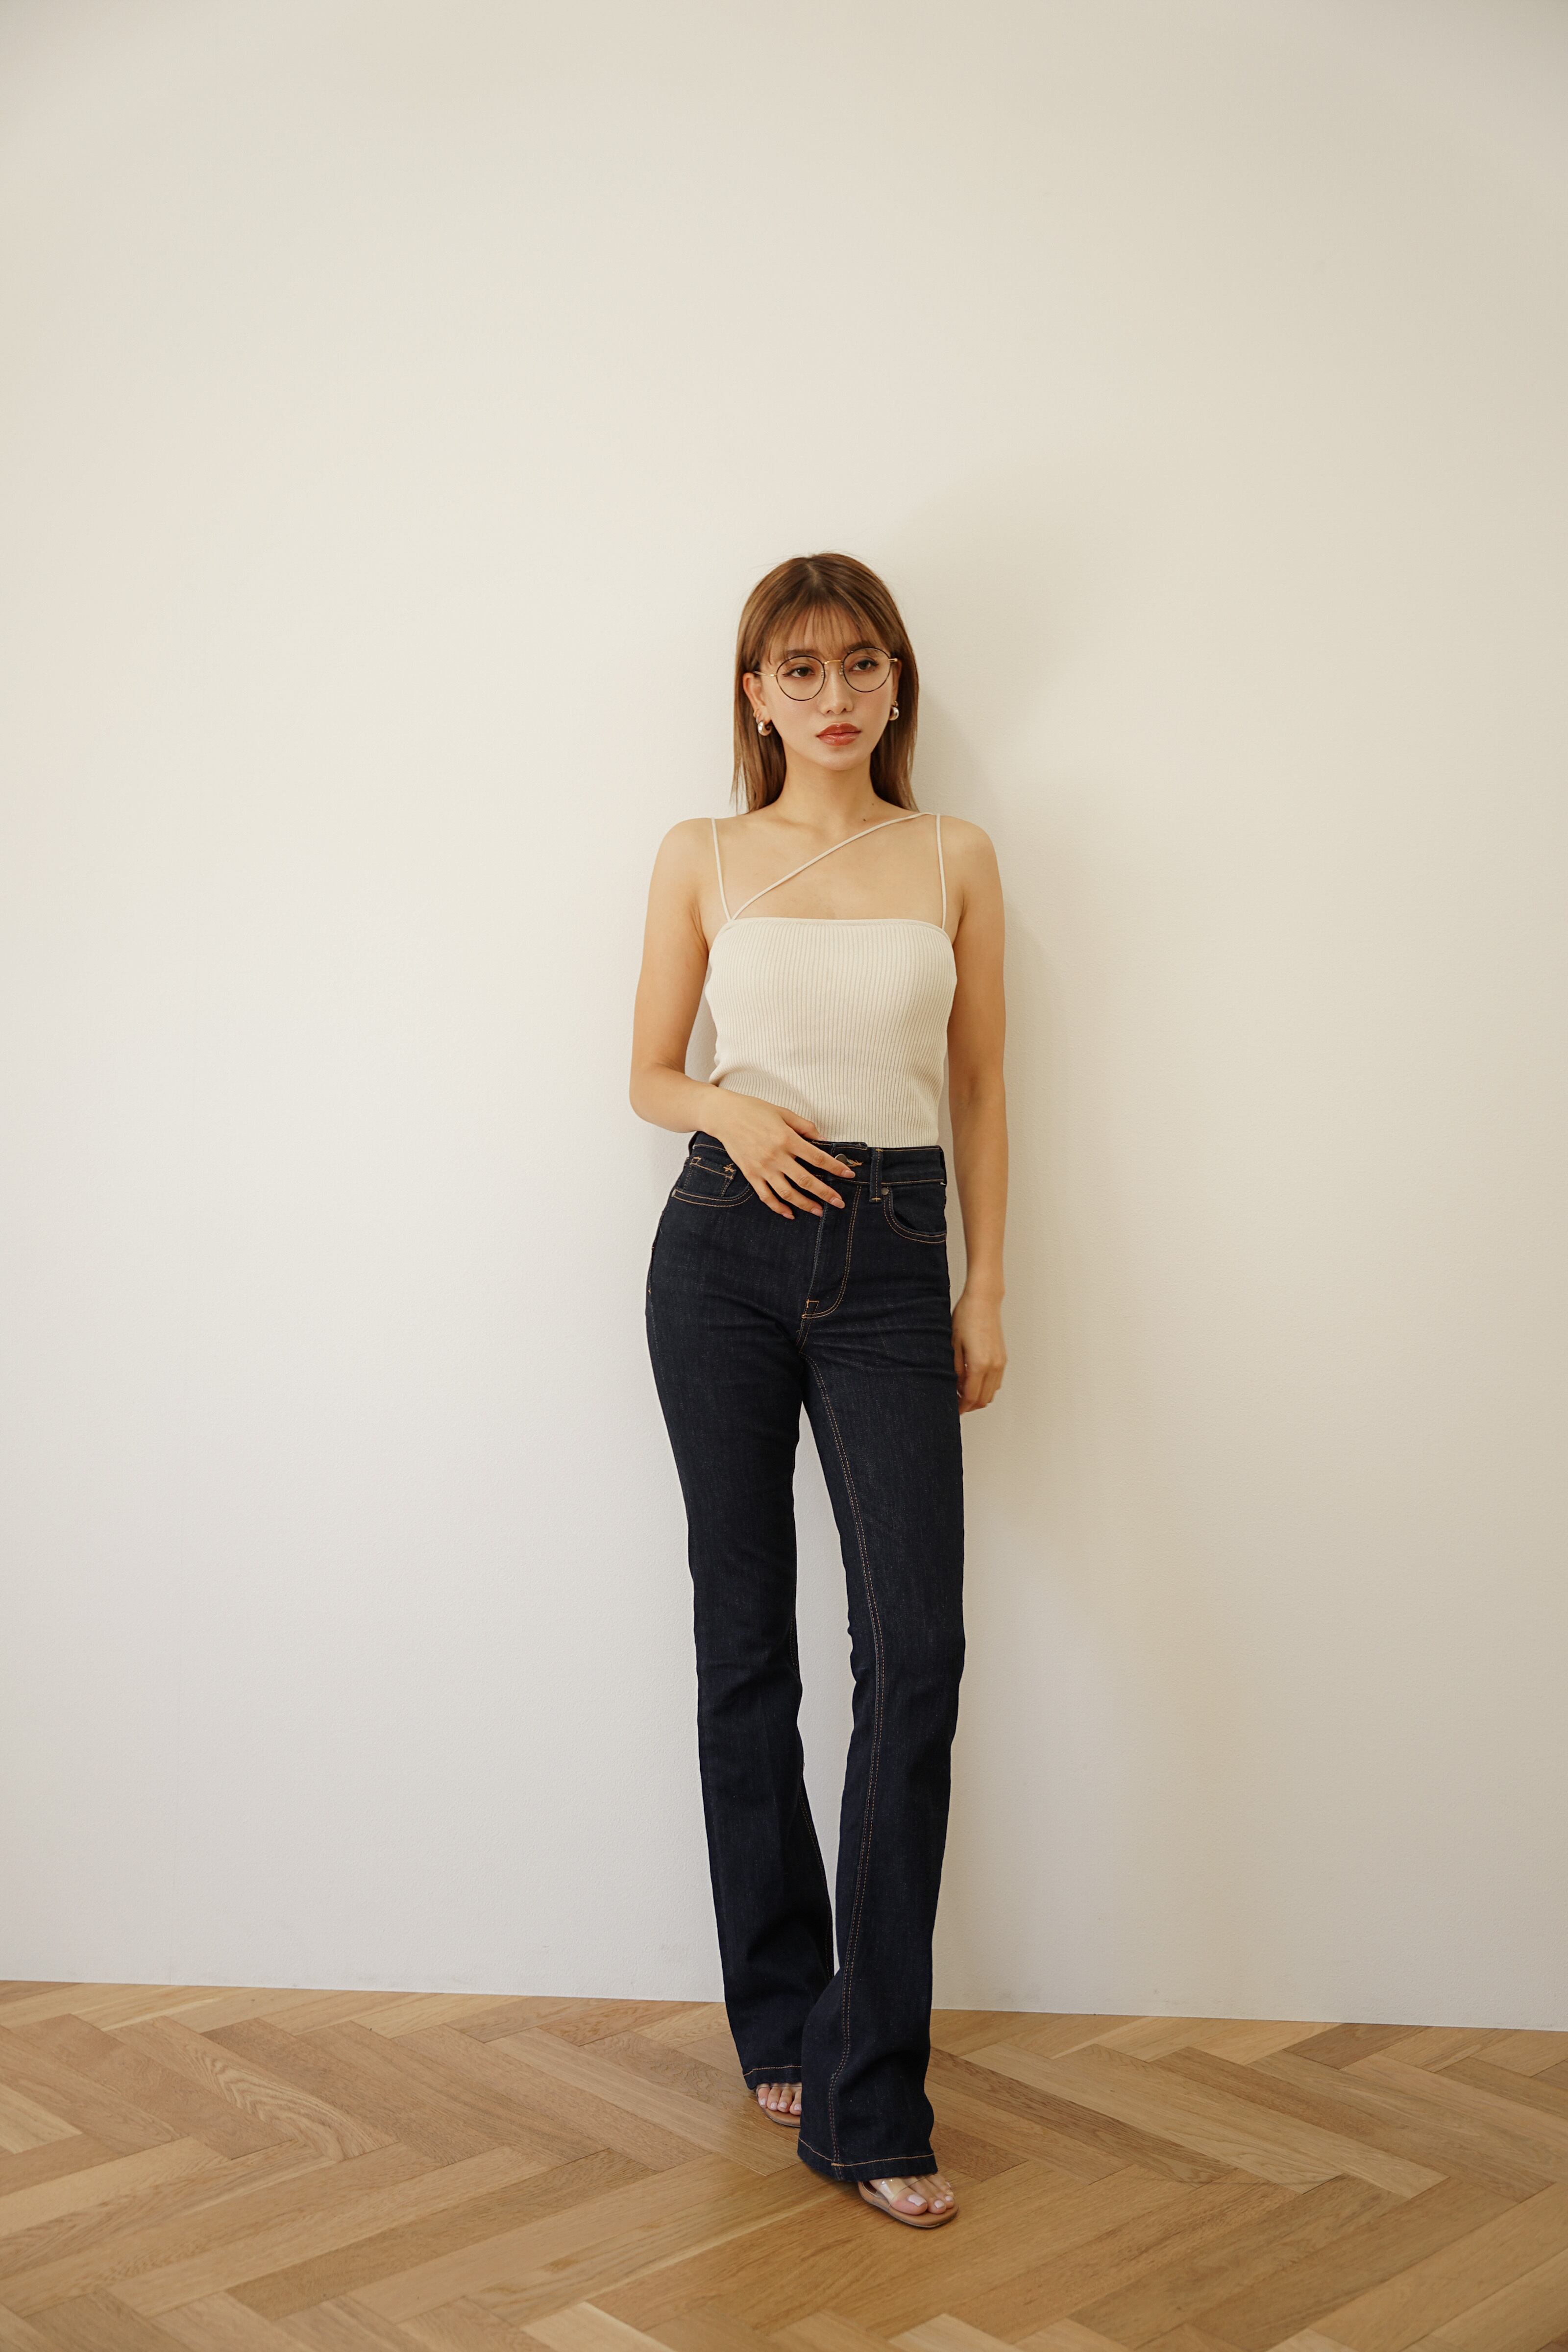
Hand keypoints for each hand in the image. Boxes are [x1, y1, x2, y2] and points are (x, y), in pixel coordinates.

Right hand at [709, 1099, 855, 1218]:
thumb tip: (823, 1139)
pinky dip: (778, 1207)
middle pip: (806, 1180)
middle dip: (825, 1193)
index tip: (848, 1175)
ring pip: (787, 1193)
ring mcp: (763, 1168)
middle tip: (839, 1203)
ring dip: (805, 1204)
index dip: (835, 1167)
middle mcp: (776, 1156)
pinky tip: (789, 1213)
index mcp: (787, 1139)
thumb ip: (805, 1127)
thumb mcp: (783, 1113)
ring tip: (819, 1211)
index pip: (817, 1157)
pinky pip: (766, 1196)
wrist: (725, 1116)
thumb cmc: (754, 1111)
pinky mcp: (751, 1175)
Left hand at [952, 1289, 1005, 1410]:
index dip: (961, 1407)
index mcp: (979, 1364)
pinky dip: (986, 1388)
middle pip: (983, 1399)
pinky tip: (973, 1381)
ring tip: (962, 1392)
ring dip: (978, 1398)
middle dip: (969, 1406)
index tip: (953, 1410)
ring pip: (991, 1393)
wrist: (983, 1301)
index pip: (971, 1397)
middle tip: (956, 1404)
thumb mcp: (953, 1345)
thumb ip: (956, 1370)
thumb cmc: (966, 1318)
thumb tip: (957, 1388)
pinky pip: (996, 1382)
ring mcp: (1001, 1362)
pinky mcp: (1003, 1358)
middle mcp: (993, 1366)